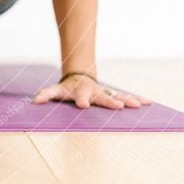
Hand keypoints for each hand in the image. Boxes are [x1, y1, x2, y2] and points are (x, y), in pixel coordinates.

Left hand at [33, 73, 151, 109]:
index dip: (81, 100)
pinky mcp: (113, 95)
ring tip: (137, 105)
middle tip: (118, 106)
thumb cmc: (67, 88)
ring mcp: (105, 93)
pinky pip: (127, 97)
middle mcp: (95, 92)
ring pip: (118, 96)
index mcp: (81, 92)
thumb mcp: (56, 91)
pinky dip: (137, 99)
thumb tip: (35, 101)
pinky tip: (148, 102)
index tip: (83, 106)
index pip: (80, 96)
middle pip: (102, 97)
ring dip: (127, 100)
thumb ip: (46, 94)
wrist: (79, 77)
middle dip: (110, 101)